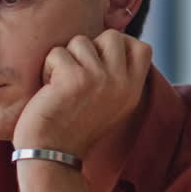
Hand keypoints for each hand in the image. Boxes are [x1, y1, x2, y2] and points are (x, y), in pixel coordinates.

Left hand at [13, 30, 152, 157]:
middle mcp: (122, 84)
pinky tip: (50, 91)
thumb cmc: (74, 127)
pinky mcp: (74, 78)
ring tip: (62, 85)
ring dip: (65, 59)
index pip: (142, 48)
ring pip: (81, 41)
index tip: (101, 60)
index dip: (121, 44)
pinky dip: (48, 68)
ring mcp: (100, 79)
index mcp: (133, 91)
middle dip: (90, 47)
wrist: (52, 154)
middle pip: (112, 36)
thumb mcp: (110, 104)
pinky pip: (58, 53)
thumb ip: (117, 77)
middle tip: (78, 72)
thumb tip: (113, 42)